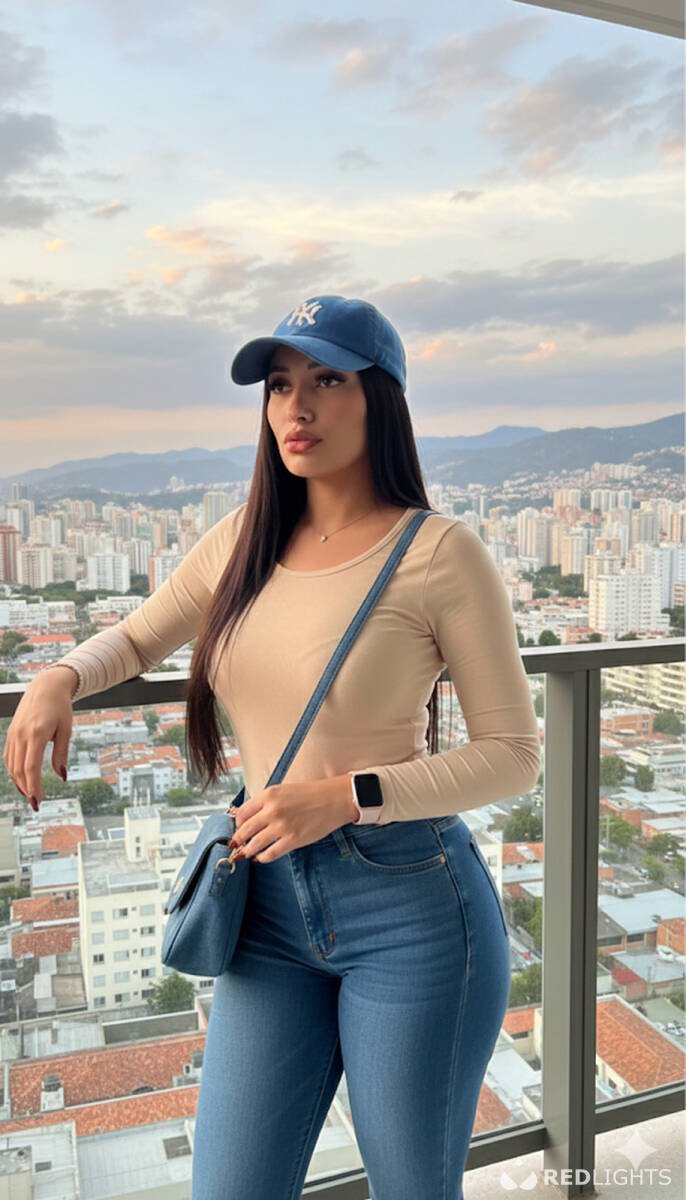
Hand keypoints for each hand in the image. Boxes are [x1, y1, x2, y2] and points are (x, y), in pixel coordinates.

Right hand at [3, 674, 73, 810]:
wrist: (46, 686)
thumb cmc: (60, 706)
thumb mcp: (66, 730)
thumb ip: (61, 753)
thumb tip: (61, 776)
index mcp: (37, 734)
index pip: (31, 768)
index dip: (33, 787)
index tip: (37, 801)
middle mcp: (21, 734)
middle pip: (19, 770)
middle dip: (26, 789)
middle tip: (35, 803)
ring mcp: (13, 733)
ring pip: (11, 764)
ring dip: (18, 782)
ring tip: (29, 793)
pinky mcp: (11, 732)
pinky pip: (9, 756)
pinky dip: (14, 770)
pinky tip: (21, 778)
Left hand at [229, 775, 358, 862]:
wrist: (334, 799)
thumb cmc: (310, 794)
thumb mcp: (283, 791)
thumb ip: (266, 802)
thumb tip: (249, 818)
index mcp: (269, 795)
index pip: (242, 812)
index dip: (237, 823)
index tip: (238, 828)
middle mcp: (273, 810)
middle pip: (245, 830)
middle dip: (237, 840)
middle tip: (234, 845)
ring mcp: (282, 826)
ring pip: (255, 844)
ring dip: (247, 851)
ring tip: (244, 854)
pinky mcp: (293, 840)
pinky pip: (271, 853)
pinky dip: (262, 858)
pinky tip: (261, 857)